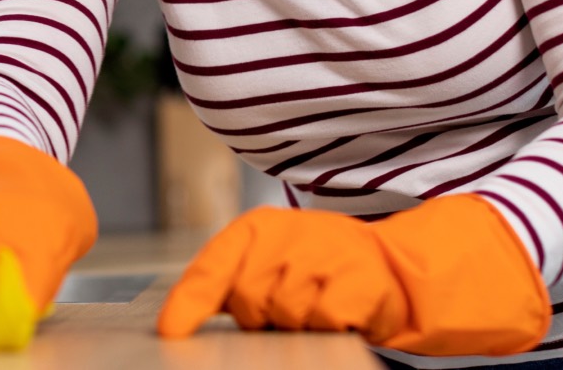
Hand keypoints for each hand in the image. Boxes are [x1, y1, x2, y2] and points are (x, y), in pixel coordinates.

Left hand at [156, 195, 550, 356]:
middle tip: (289, 306)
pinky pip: (323, 322)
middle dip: (260, 318)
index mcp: (257, 229)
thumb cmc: (317, 273)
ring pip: (284, 316)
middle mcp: (287, 236)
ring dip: (299, 325)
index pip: (211, 268)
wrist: (392, 269)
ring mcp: (324, 256)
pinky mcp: (356, 283)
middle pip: (247, 302)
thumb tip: (176, 326)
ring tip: (318, 306)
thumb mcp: (268, 266)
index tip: (170, 334)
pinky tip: (342, 315)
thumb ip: (228, 286)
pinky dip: (331, 327)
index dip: (187, 304)